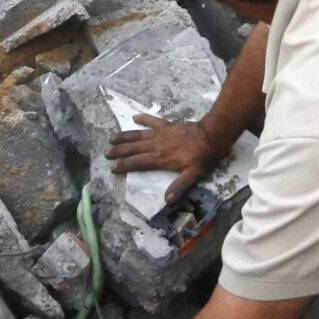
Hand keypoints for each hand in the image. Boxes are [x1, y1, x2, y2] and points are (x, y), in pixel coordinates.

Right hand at [106, 113, 224, 205]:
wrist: (212, 134)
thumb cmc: (204, 156)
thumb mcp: (194, 174)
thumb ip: (179, 186)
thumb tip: (168, 201)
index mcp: (161, 158)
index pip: (139, 163)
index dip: (125, 165)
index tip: (113, 168)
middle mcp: (157, 145)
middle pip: (134, 148)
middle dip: (120, 151)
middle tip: (106, 153)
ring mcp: (162, 133)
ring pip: (139, 135)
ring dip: (125, 137)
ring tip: (112, 138)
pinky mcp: (168, 125)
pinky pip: (153, 121)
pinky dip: (144, 119)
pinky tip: (135, 117)